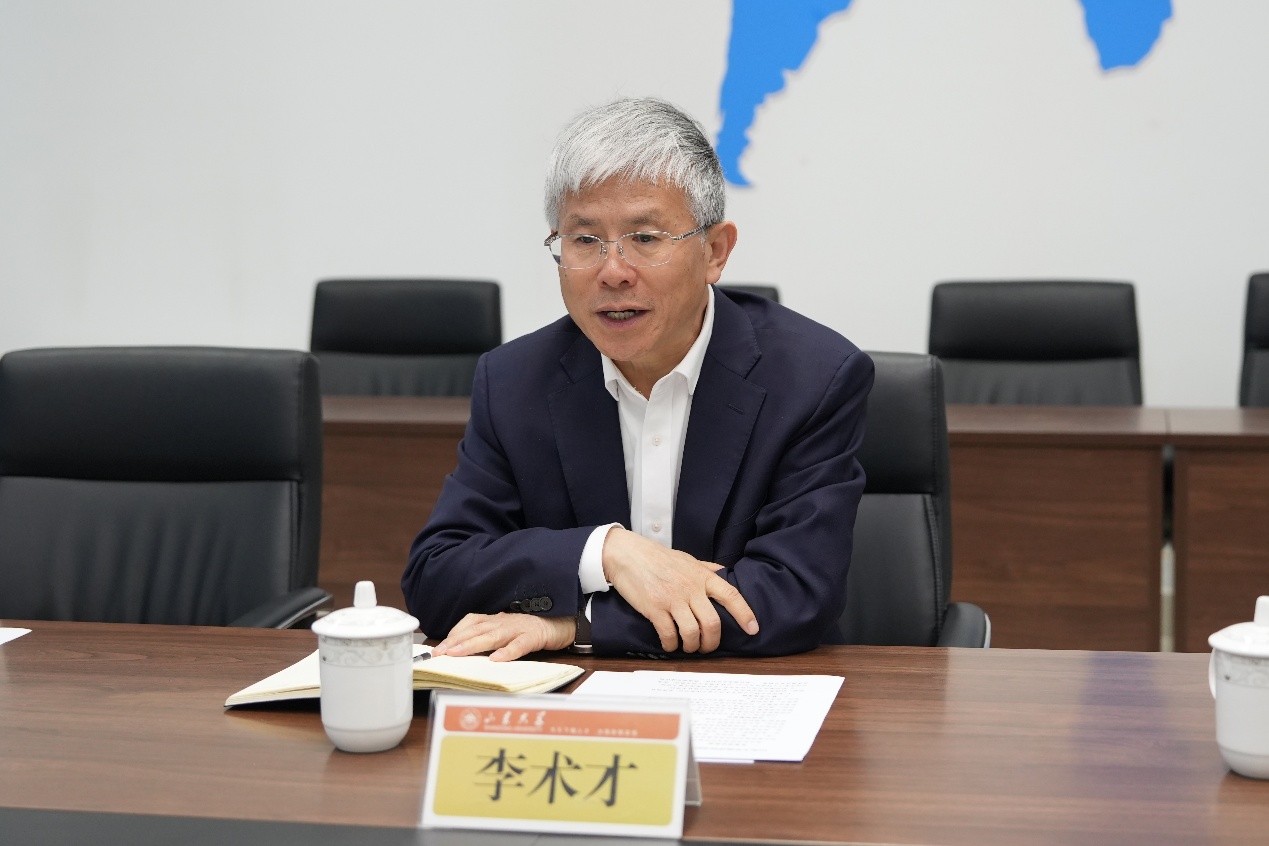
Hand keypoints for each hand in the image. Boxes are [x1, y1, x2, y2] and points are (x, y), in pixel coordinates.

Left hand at [432, 613, 575, 661]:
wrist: (563, 623)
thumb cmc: (531, 630)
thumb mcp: (507, 632)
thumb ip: (489, 640)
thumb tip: (465, 653)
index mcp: (496, 620)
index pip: (470, 623)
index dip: (453, 634)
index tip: (438, 648)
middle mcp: (504, 621)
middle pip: (476, 629)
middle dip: (455, 641)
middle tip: (439, 653)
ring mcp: (519, 628)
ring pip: (493, 635)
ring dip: (472, 644)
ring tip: (457, 654)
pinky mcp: (534, 636)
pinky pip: (520, 645)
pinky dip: (507, 651)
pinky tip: (497, 660)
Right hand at [601, 528, 759, 652]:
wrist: (628, 554)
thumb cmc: (658, 557)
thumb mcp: (687, 559)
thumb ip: (706, 568)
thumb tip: (724, 572)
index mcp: (702, 576)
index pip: (731, 595)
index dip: (745, 614)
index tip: (753, 629)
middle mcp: (690, 588)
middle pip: (712, 622)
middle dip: (712, 642)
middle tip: (707, 647)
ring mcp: (672, 599)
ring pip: (692, 632)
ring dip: (692, 646)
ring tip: (688, 647)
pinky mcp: (654, 608)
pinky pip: (669, 634)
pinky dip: (671, 645)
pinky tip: (670, 645)